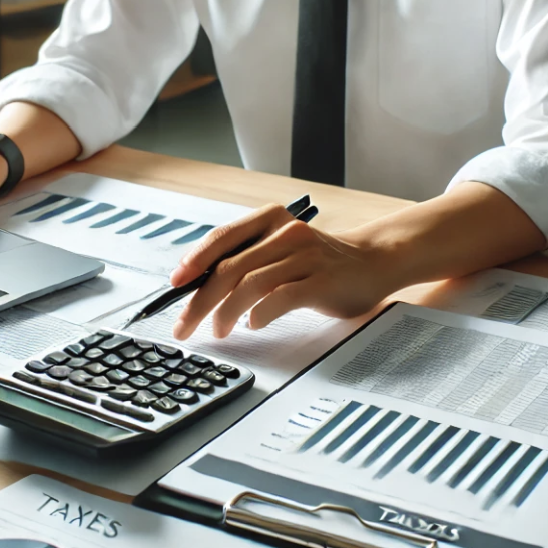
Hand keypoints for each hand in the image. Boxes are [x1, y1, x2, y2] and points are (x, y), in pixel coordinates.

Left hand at [170, 203, 395, 339]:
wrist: (373, 260)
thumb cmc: (320, 259)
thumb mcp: (280, 246)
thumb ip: (248, 256)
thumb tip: (200, 281)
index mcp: (271, 219)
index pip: (223, 237)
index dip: (194, 261)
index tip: (175, 285)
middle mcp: (286, 232)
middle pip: (230, 267)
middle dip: (201, 299)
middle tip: (184, 323)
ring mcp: (305, 256)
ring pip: (250, 284)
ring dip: (226, 311)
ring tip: (219, 329)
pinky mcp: (321, 281)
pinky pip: (280, 298)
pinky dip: (260, 314)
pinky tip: (252, 323)